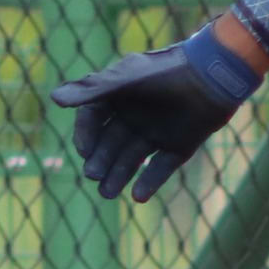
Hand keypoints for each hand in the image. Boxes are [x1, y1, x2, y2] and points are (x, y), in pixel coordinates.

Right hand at [49, 23, 262, 202]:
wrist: (215, 74)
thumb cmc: (166, 72)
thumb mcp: (127, 80)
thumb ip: (92, 90)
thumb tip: (54, 98)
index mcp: (120, 96)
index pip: (92, 119)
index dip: (85, 136)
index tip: (84, 152)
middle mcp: (136, 115)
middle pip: (110, 144)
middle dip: (100, 161)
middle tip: (94, 177)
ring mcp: (158, 131)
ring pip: (132, 159)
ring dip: (118, 176)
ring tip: (107, 194)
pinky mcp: (180, 145)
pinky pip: (161, 167)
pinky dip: (150, 182)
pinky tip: (138, 196)